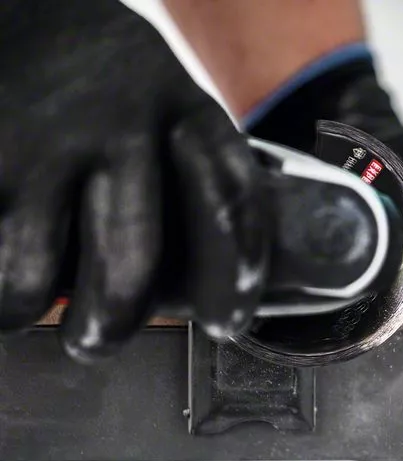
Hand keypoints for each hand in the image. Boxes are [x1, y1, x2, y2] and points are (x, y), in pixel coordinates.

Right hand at [0, 1, 268, 360]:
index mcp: (179, 107)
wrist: (13, 10)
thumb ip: (182, 164)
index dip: (234, 273)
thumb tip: (197, 271)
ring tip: (19, 296)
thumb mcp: (157, 88)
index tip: (227, 323)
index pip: (231, 198)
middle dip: (111, 326)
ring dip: (21, 307)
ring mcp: (38, 141)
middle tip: (95, 338)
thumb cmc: (93, 71)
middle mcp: (116, 124)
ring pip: (31, 278)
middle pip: (128, 265)